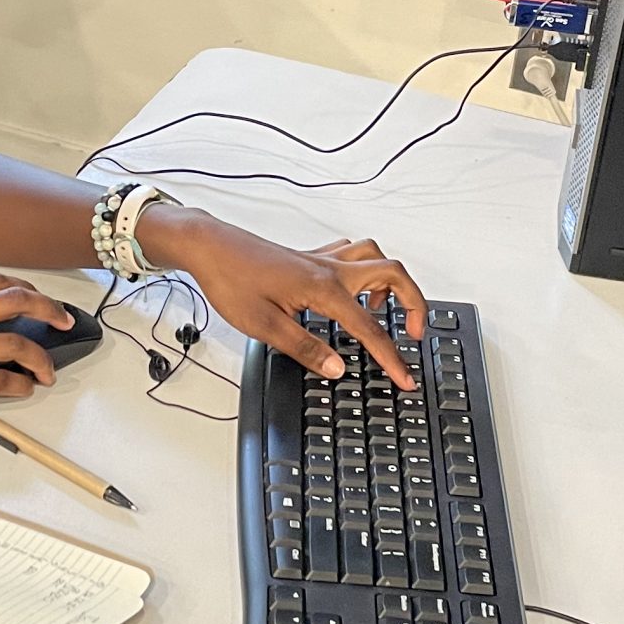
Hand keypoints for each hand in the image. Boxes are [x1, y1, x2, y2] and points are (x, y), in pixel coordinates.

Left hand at [140, 209, 426, 388]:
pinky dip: (365, 270)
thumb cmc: (231, 280)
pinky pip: (351, 254)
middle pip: (394, 273)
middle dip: (414, 303)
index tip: (404, 377)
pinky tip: (353, 288)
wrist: (209, 246)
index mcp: (323, 289)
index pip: (370, 328)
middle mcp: (329, 269)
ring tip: (385, 310)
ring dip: (391, 282)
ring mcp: (321, 259)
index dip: (392, 357)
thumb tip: (337, 368)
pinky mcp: (309, 256)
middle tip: (414, 333)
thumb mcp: (264, 326)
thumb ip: (304, 349)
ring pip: (375, 257)